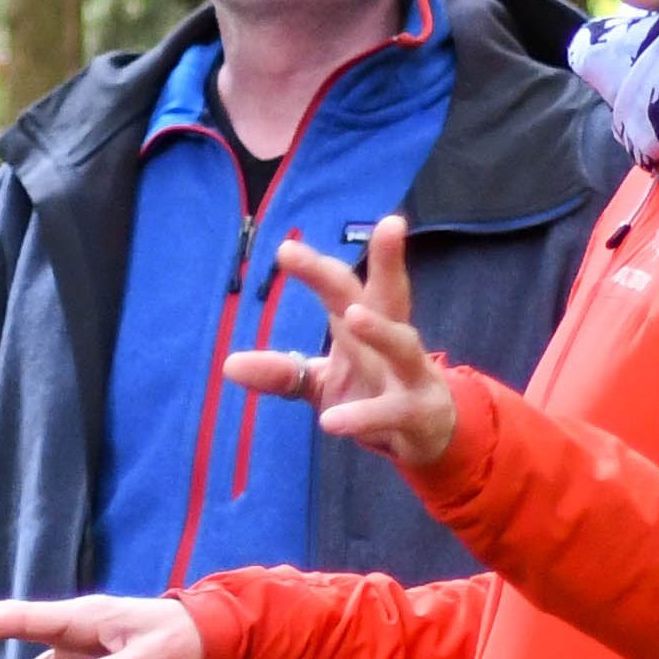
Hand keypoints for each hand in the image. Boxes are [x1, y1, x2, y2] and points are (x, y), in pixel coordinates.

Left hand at [211, 217, 453, 466]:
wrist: (429, 435)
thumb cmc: (374, 395)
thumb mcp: (323, 384)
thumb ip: (282, 373)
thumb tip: (229, 365)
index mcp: (367, 325)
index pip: (342, 289)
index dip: (316, 269)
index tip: (285, 249)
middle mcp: (393, 340)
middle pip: (390, 294)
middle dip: (388, 260)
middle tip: (390, 223)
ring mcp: (412, 376)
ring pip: (402, 345)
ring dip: (380, 330)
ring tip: (353, 315)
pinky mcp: (419, 414)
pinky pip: (391, 413)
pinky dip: (363, 416)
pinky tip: (330, 421)